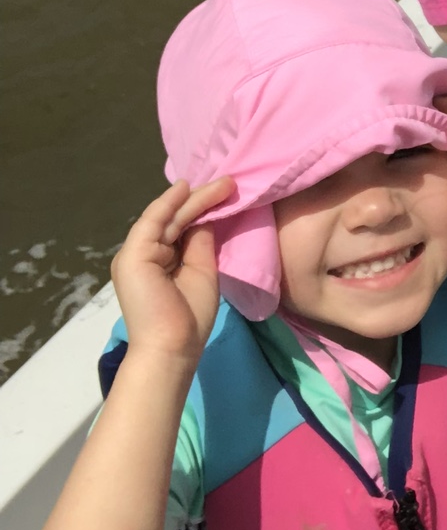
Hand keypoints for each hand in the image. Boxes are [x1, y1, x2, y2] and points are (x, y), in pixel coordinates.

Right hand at [111, 179, 231, 369]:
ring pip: (168, 217)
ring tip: (224, 184)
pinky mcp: (133, 254)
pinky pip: (153, 221)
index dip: (201, 210)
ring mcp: (135, 253)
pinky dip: (169, 203)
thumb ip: (200, 243)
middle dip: (202, 200)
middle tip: (230, 183)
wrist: (171, 346)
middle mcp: (144, 254)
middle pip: (175, 219)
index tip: (226, 194)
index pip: (179, 228)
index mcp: (158, 262)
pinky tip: (187, 188)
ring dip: (194, 198)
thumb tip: (206, 217)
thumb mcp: (201, 271)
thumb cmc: (189, 318)